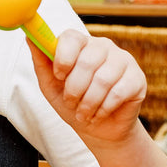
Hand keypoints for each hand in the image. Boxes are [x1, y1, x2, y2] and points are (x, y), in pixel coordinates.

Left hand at [27, 29, 146, 145]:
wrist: (98, 128)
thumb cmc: (71, 102)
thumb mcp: (50, 84)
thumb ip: (41, 62)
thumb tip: (29, 38)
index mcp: (80, 43)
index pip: (71, 37)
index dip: (63, 58)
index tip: (58, 76)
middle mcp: (103, 46)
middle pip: (87, 61)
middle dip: (74, 88)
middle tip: (71, 101)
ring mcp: (123, 60)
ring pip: (102, 79)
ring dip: (88, 102)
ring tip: (83, 112)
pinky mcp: (137, 78)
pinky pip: (118, 92)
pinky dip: (103, 108)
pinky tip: (99, 114)